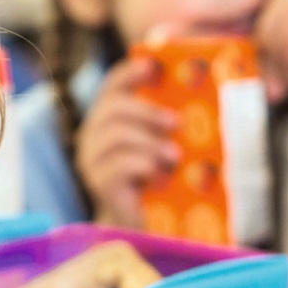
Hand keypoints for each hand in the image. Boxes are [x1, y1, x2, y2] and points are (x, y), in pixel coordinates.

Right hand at [74, 56, 178, 228]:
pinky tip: (160, 174)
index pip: (113, 84)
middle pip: (113, 106)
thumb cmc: (157, 178)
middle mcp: (94, 135)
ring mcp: (92, 160)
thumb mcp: (164, 144)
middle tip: (176, 122)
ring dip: (150, 142)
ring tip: (174, 155)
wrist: (142, 221)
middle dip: (148, 111)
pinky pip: (119, 165)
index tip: (152, 66)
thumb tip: (195, 104)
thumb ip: (170, 123)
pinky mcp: (99, 183)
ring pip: (117, 134)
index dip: (130, 71)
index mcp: (109, 118)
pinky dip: (144, 165)